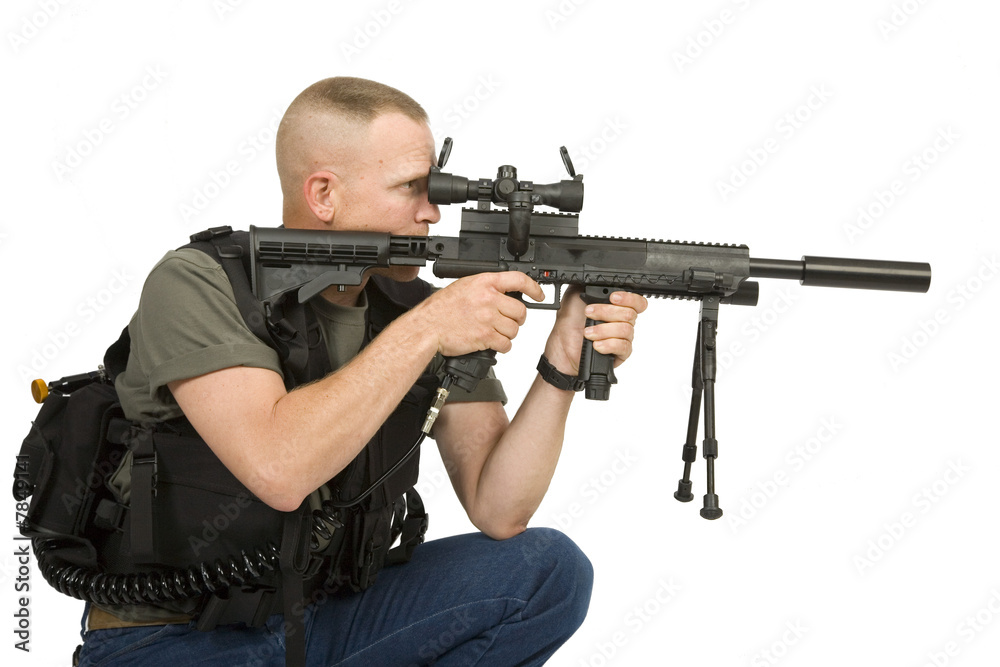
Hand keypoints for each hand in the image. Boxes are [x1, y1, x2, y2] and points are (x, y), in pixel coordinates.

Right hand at [407, 271, 544, 356]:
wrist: (427, 327)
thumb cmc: (441, 309)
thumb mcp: (464, 287)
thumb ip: (485, 288)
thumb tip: (504, 294)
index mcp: (484, 283)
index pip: (518, 280)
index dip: (533, 288)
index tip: (538, 295)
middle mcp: (488, 299)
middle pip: (520, 311)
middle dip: (517, 319)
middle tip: (508, 321)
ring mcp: (487, 318)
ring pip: (514, 329)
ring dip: (508, 334)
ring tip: (495, 332)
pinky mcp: (485, 336)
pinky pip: (506, 344)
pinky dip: (502, 346)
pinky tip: (493, 343)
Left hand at [544, 287, 647, 375]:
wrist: (562, 348)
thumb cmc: (569, 323)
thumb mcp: (574, 296)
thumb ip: (589, 285)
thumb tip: (598, 277)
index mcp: (616, 306)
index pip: (637, 301)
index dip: (629, 298)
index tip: (612, 298)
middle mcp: (623, 321)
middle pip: (630, 314)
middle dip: (606, 312)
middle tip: (588, 314)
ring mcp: (623, 337)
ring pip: (626, 329)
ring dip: (604, 330)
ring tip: (587, 333)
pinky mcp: (621, 353)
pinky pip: (623, 347)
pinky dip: (608, 344)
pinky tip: (597, 345)